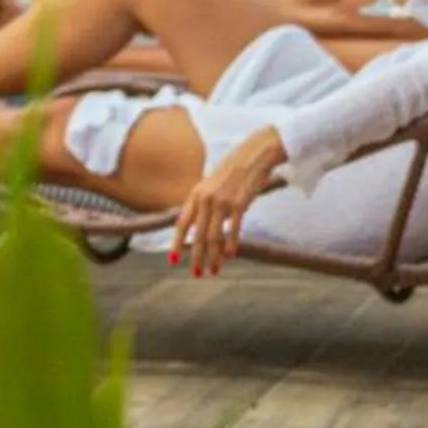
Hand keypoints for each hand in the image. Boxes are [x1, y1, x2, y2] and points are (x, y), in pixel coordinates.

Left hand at [169, 126, 285, 276]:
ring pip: (214, 236)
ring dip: (213, 256)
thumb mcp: (211, 183)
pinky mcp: (240, 203)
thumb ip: (203, 202)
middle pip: (198, 234)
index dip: (176, 243)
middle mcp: (206, 198)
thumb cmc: (233, 169)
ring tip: (214, 270)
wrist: (254, 154)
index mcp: (196, 193)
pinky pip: (233, 229)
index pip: (182, 223)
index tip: (172, 261)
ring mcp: (222, 201)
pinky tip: (231, 256)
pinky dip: (231, 245)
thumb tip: (198, 225)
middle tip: (196, 273)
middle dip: (196, 257)